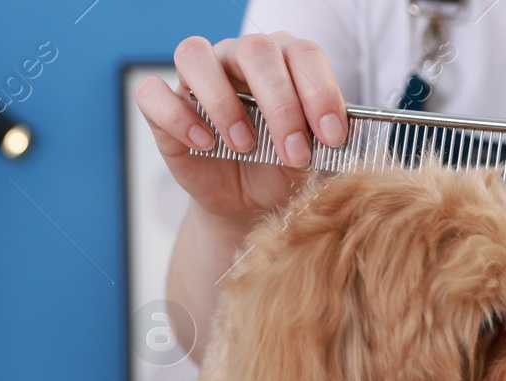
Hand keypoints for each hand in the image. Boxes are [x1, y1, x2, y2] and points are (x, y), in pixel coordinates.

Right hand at [135, 33, 349, 232]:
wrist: (246, 205)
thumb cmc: (280, 170)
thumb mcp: (311, 157)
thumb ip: (325, 137)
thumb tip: (352, 128)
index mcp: (282, 61)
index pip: (302, 53)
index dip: (319, 91)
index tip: (332, 136)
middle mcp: (237, 59)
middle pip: (254, 50)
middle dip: (281, 104)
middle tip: (295, 152)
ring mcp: (197, 80)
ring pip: (194, 55)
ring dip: (223, 101)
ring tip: (244, 145)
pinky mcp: (163, 109)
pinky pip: (154, 94)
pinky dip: (177, 116)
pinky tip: (203, 143)